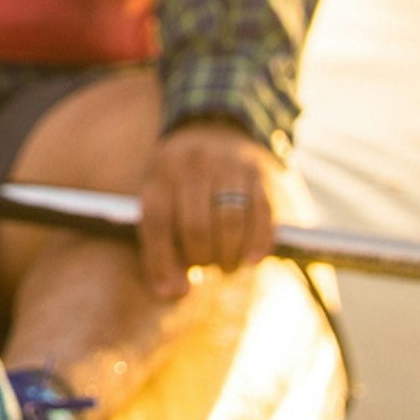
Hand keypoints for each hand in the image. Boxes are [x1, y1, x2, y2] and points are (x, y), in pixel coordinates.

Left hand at [135, 121, 278, 301]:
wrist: (213, 125)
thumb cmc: (180, 180)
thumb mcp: (159, 196)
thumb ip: (160, 244)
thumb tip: (171, 293)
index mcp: (160, 173)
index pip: (157, 223)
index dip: (162, 263)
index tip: (173, 291)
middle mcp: (192, 165)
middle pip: (196, 226)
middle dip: (202, 258)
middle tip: (207, 266)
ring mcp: (226, 165)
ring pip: (230, 221)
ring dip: (230, 255)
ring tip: (228, 266)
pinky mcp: (257, 171)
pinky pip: (262, 213)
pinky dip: (259, 242)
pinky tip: (253, 259)